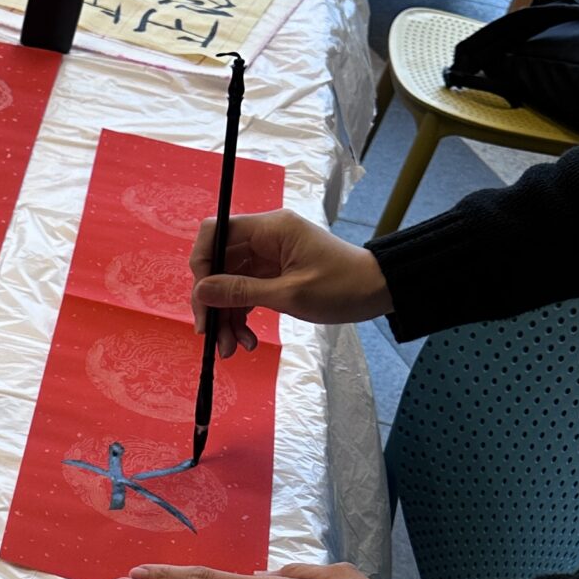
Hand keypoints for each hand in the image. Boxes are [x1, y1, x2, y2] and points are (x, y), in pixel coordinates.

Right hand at [191, 209, 391, 357]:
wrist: (377, 291)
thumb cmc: (342, 287)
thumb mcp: (290, 294)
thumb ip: (242, 292)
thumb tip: (201, 291)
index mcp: (270, 229)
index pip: (216, 232)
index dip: (201, 262)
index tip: (201, 296)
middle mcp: (265, 237)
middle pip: (219, 263)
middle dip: (212, 301)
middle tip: (210, 334)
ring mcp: (268, 257)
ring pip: (229, 283)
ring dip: (225, 316)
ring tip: (231, 348)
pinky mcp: (273, 274)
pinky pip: (244, 292)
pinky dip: (240, 316)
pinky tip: (245, 340)